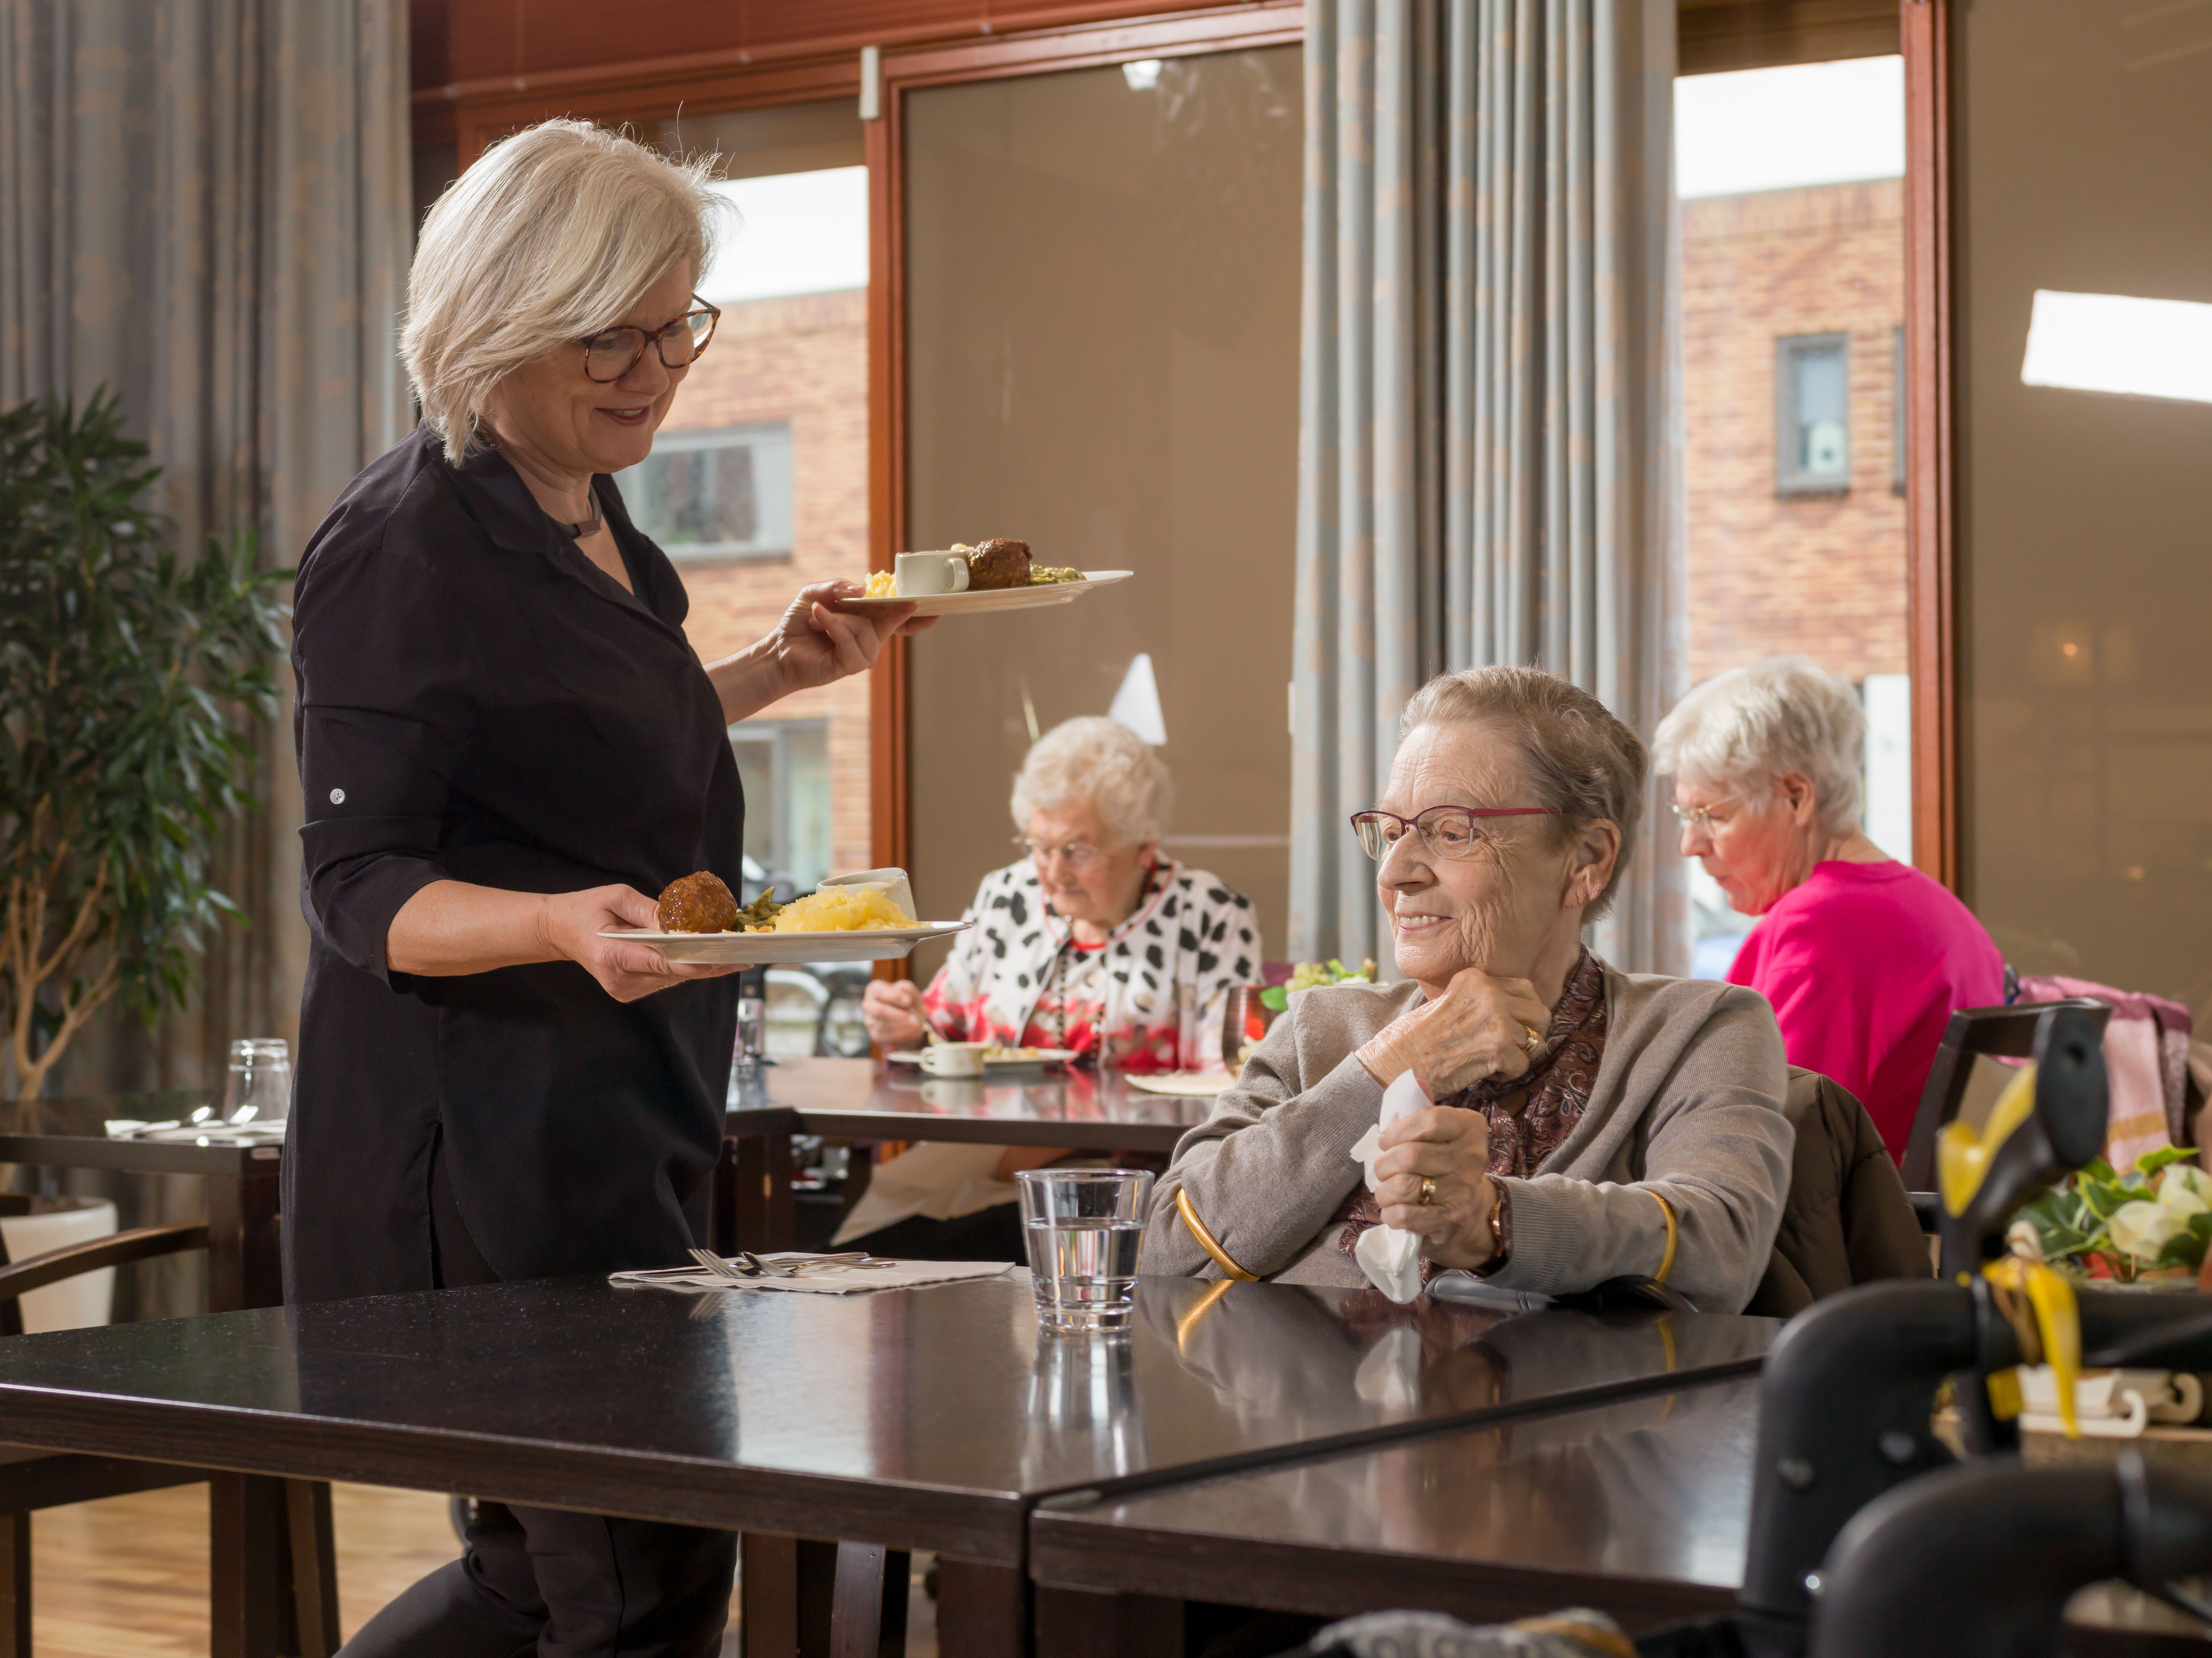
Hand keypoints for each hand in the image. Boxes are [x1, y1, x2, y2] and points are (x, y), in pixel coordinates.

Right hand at [538, 885, 742, 1003]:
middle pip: (675, 973)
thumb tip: (682, 922)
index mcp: (612, 956)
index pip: (663, 962)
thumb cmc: (586, 910)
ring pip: (674, 978)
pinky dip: (684, 967)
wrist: (560, 931)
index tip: (726, 957)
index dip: (697, 961)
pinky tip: (704, 955)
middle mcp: (619, 980)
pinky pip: (666, 979)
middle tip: (744, 953)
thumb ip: (650, 910)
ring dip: (700, 965)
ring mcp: (624, 990)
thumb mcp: (616, 897)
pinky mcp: (629, 992)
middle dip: (709, 961)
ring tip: (732, 952)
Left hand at [768, 581, 938, 695]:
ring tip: (817, 617)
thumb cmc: (799, 623)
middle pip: (893, 622)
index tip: (937, 608)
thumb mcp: (815, 594)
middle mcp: (870, 638)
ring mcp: (863, 654)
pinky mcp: (851, 666)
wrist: (779, 649)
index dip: (917, 614)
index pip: (897, 618)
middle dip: (900, 611)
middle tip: (910, 603)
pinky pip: (850, 642)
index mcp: (867, 620)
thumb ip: (838, 587)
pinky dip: (833, 627)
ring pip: (866, 630)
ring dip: (839, 619)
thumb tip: (863, 590)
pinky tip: (817, 622)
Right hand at [861, 978, 929, 1047]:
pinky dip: (903, 1035)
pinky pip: (887, 1038)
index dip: (894, 996)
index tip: (908, 1001)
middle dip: (899, 1015)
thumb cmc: (906, 1000)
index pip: (878, 991)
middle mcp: (868, 1005)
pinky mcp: (875, 1035)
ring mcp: (869, 1021)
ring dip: (904, 1027)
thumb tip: (906, 999)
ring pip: (884, 1026)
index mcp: (874, 990)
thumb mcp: (910, 991)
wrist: (909, 1018)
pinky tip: (913, 1032)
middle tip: (915, 1019)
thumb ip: (907, 989)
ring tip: (918, 1025)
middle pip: (879, 1011)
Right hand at [1355, 966, 1550, 1095]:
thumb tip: (1517, 1011)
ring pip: (1535, 1042)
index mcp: (1476, 979)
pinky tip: (1483, 1072)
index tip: (1508, 1027)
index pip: (1526, 988)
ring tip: (1490, 1060)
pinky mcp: (1498, 1048)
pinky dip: (1506, 1075)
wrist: (1397, 1063)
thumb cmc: (1417, 1039)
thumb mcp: (1450, 1002)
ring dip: (1517, 1056)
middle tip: (1508, 1048)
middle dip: (1530, 1034)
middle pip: (1540, 1013)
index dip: (1522, 1013)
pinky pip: (1524, 1066)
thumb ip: (1481, 1000)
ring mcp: (1496, 1019)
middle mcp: (1490, 993)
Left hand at [1372, 1106, 1497, 1269]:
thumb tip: (1415, 1081)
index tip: (1385, 1141)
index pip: (1427, 1120)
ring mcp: (1464, 1191)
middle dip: (1385, 1165)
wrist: (1472, 1210)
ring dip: (1384, 1191)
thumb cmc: (1445, 1163)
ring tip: (1385, 1190)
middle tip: (1382, 1170)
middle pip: (1410, 1156)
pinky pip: (1406, 1216)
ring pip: (1404, 1186)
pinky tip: (1393, 1210)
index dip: (1397, 1131)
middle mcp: (1473, 1157)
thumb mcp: (1441, 1133)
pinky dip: (1391, 1214)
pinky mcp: (1452, 1220)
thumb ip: (1425, 1110)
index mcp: (1470, 1127)